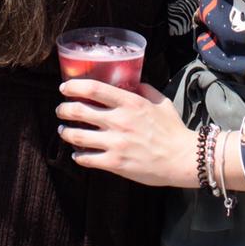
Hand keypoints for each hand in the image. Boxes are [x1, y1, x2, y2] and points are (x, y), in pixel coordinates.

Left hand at [55, 81, 198, 188]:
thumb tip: (132, 82)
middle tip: (61, 109)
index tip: (65, 87)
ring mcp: (116, 143)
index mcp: (130, 103)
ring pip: (77, 136)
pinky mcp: (115, 163)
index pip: (94, 89)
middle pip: (79, 111)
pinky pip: (87, 159)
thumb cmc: (173, 130)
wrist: (183, 158)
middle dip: (64, 109)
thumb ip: (144, 89)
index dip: (74, 87)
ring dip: (66, 132)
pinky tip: (77, 154)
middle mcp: (119, 121)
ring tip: (63, 130)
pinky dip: (78, 156)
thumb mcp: (161, 102)